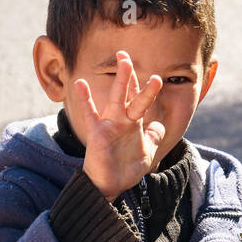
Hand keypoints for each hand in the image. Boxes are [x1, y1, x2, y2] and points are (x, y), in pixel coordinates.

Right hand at [76, 52, 165, 200]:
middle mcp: (121, 120)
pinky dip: (85, 100)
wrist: (110, 186)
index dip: (147, 89)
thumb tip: (160, 125)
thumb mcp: (147, 153)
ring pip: (116, 98)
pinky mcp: (98, 133)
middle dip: (128, 74)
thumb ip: (154, 137)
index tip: (155, 77)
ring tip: (123, 60)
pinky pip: (91, 114)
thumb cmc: (126, 170)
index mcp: (133, 123)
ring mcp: (109, 125)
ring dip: (121, 80)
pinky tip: (80, 83)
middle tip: (125, 54)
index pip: (139, 100)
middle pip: (127, 93)